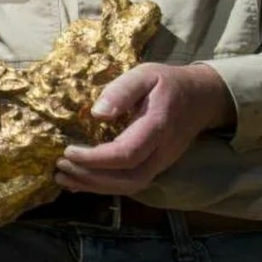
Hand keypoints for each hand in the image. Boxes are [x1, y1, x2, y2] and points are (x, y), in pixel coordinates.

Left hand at [56, 62, 234, 194]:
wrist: (201, 98)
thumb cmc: (168, 83)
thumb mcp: (145, 74)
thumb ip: (122, 90)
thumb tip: (97, 112)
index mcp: (158, 126)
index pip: (127, 154)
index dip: (95, 158)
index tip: (68, 151)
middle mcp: (162, 152)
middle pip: (128, 179)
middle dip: (91, 178)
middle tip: (60, 167)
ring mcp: (161, 163)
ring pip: (129, 186)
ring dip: (94, 187)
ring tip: (62, 177)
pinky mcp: (155, 166)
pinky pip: (130, 183)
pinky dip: (103, 186)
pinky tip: (78, 182)